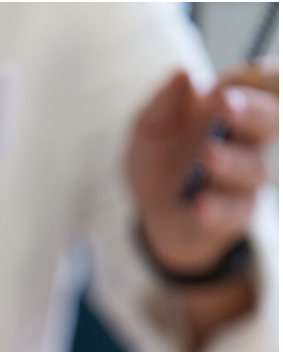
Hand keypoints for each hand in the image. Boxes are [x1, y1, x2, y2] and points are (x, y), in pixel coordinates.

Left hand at [127, 64, 277, 274]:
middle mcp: (249, 140)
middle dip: (250, 111)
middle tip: (226, 104)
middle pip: (268, 121)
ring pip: (251, 167)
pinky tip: (198, 204)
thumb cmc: (160, 158)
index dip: (264, 78)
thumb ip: (165, 102)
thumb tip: (184, 73)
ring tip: (207, 154)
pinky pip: (230, 210)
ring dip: (230, 160)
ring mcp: (245, 178)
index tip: (254, 71)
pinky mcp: (233, 214)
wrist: (153, 211)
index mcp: (235, 109)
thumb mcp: (150, 127)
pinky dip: (214, 208)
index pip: (265, 86)